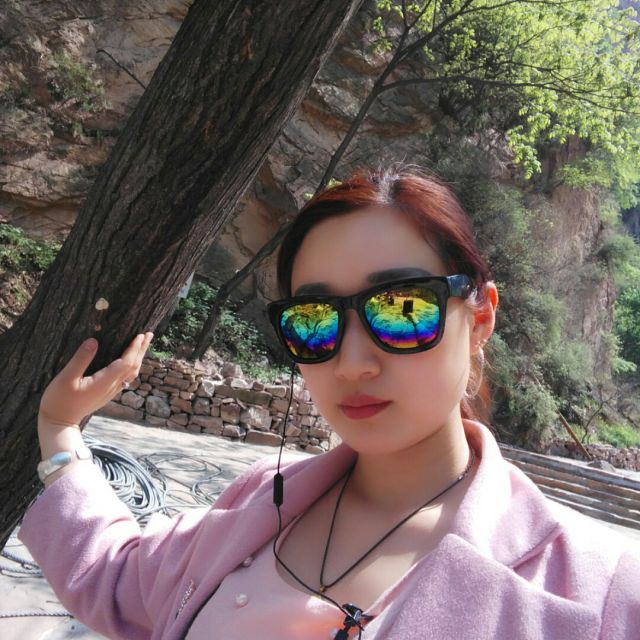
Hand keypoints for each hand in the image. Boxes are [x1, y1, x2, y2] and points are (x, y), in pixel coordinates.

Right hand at [38, 332, 153, 428]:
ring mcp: (111, 391)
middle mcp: (112, 387)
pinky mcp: (106, 393)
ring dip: (139, 357)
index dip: (134, 348)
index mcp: (104, 382)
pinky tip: (129, 361)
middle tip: (149, 334)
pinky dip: (132, 366)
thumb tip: (93, 341)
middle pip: (133, 367)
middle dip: (142, 350)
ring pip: (131, 373)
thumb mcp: (66, 378)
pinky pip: (126, 378)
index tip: (140, 335)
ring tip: (143, 344)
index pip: (126, 363)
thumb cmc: (59, 400)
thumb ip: (81, 359)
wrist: (59, 423)